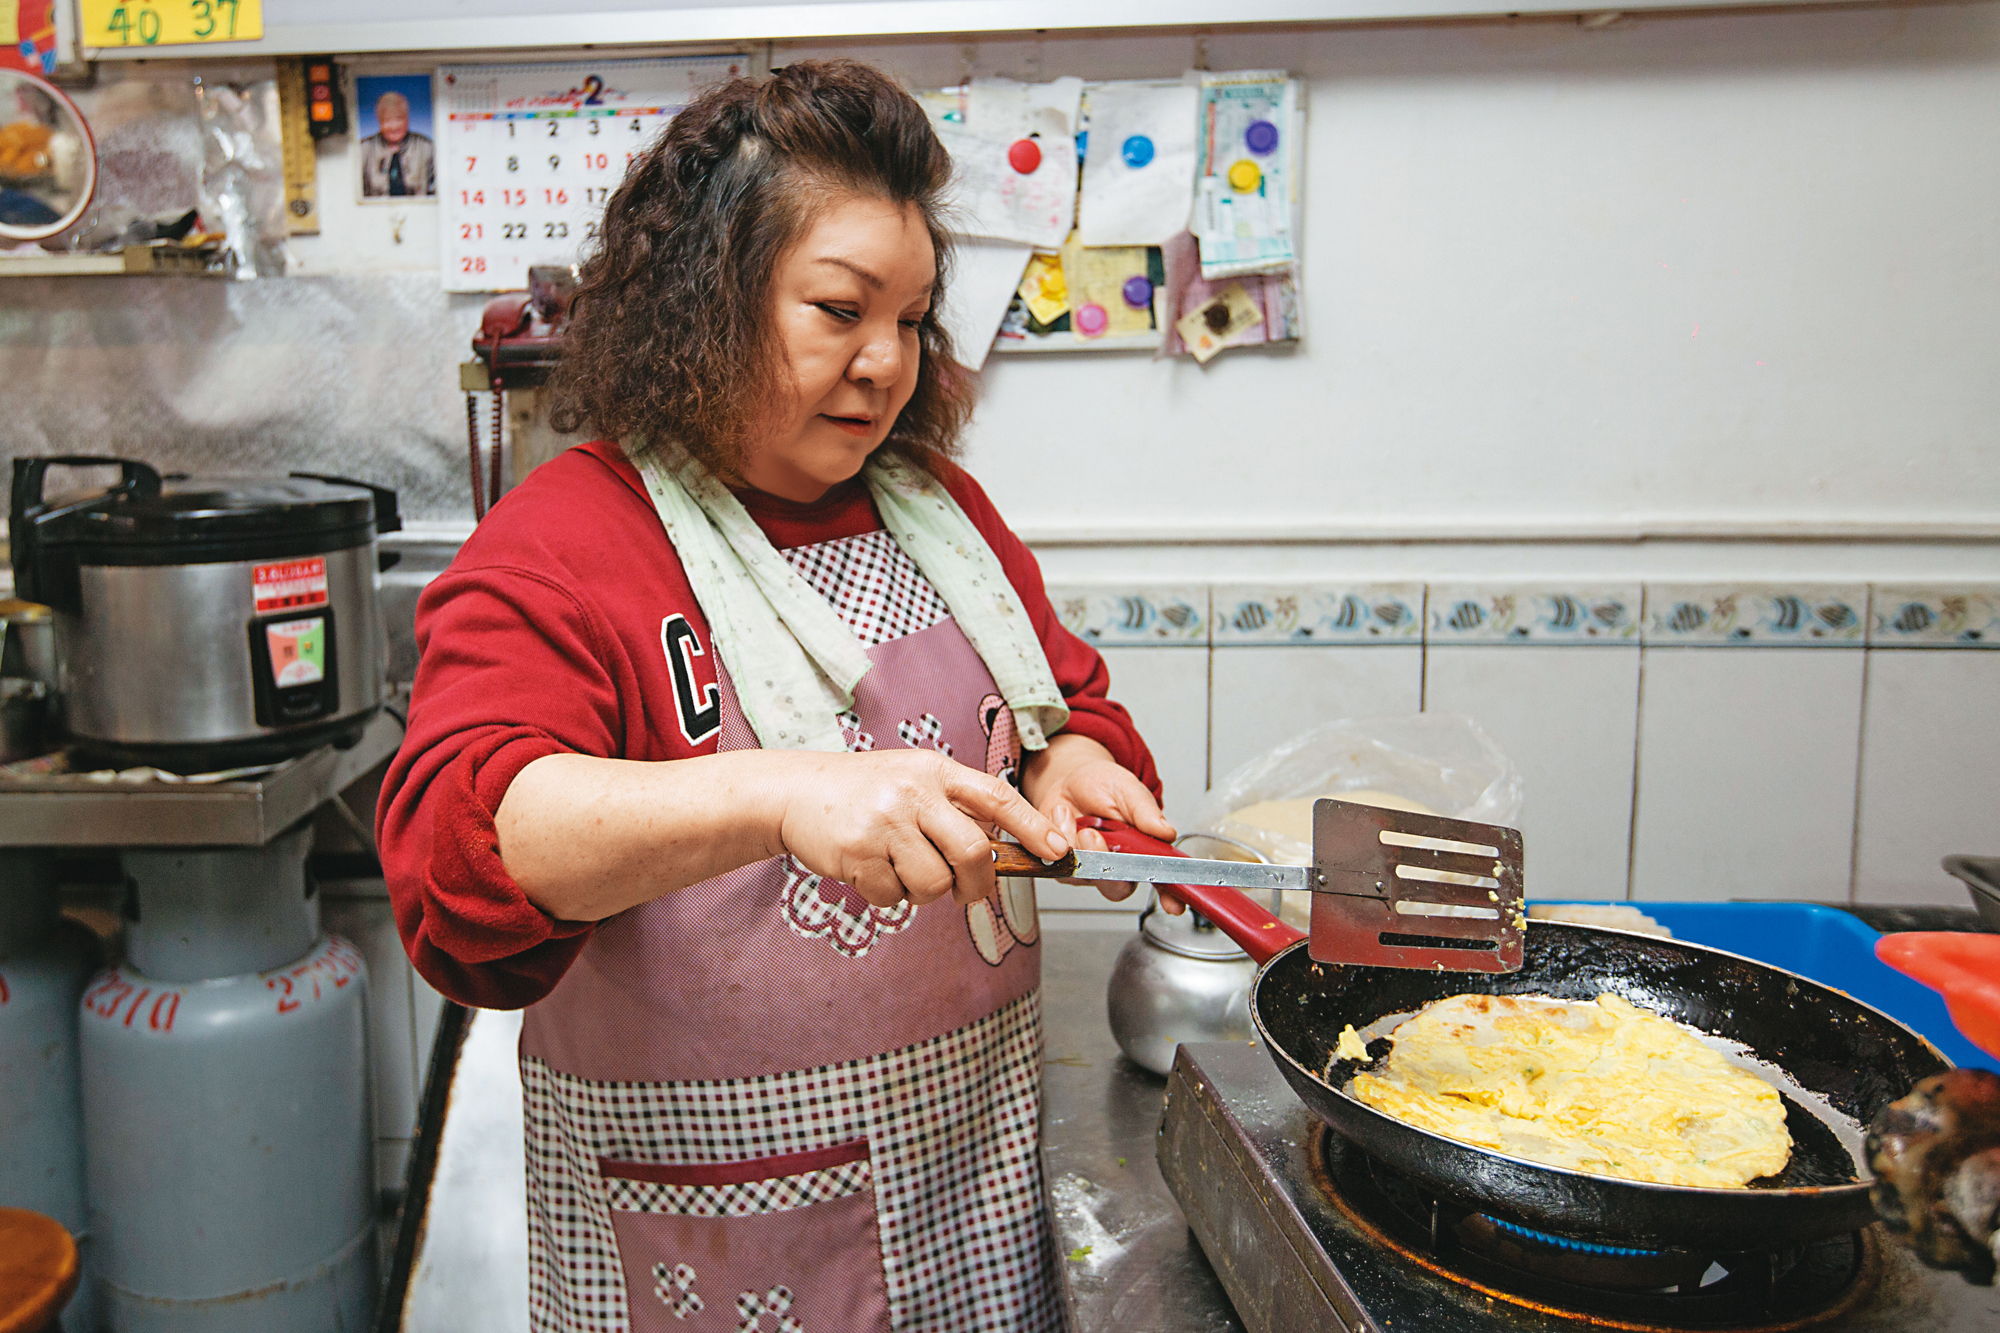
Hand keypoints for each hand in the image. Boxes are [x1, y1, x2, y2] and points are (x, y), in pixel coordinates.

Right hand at [775, 749, 1068, 910]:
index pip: (996, 796)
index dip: (1031, 826)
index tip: (1056, 851)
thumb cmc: (863, 792)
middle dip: (977, 882)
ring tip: (902, 870)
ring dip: (925, 892)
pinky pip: (894, 896)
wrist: (795, 791)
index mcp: (934, 771)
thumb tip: (997, 855)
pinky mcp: (857, 852)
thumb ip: (952, 808)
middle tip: (969, 891)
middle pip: (972, 851)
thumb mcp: (912, 780)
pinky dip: (888, 895)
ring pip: (934, 882)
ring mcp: (884, 821)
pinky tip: (871, 870)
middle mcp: (913, 792)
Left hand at [1019, 734, 1186, 913]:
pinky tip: (1063, 816)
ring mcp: (1089, 869)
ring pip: (1084, 875)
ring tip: (1077, 817)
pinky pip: (1058, 864)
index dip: (1169, 895)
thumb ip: (1146, 812)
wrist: (1069, 779)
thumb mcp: (1128, 791)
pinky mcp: (1063, 866)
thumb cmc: (1104, 786)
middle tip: (1094, 835)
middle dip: (1104, 864)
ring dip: (1078, 845)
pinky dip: (1059, 836)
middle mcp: (1117, 866)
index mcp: (1143, 852)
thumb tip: (1167, 832)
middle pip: (1117, 887)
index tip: (1173, 904)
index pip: (1161, 880)